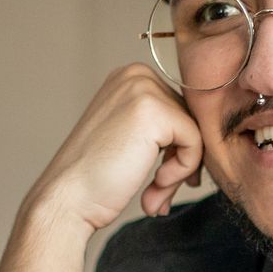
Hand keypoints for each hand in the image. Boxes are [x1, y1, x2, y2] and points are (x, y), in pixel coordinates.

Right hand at [25, 65, 203, 232]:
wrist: (67, 198)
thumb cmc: (94, 178)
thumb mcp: (130, 137)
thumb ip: (162, 128)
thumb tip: (206, 138)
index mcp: (129, 77)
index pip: (180, 110)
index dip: (178, 148)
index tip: (163, 180)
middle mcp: (136, 73)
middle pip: (190, 118)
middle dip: (180, 162)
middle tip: (159, 194)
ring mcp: (144, 89)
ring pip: (195, 131)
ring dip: (180, 172)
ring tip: (155, 197)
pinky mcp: (154, 111)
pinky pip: (195, 142)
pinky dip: (181, 172)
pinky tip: (155, 186)